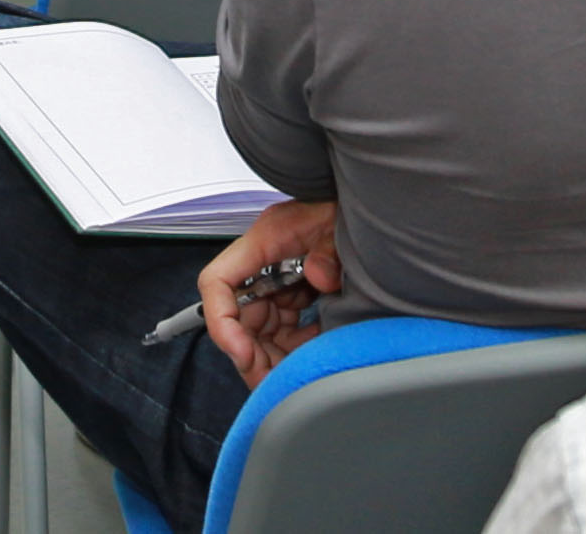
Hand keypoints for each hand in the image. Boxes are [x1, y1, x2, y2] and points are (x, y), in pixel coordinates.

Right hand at [200, 199, 344, 381]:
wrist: (366, 202)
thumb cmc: (341, 201)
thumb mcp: (337, 220)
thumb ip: (328, 248)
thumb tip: (320, 275)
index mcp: (264, 241)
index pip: (218, 283)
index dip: (221, 323)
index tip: (242, 353)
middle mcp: (263, 264)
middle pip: (239, 318)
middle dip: (251, 355)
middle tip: (271, 384)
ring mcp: (278, 280)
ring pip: (261, 330)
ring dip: (274, 356)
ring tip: (294, 378)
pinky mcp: (294, 293)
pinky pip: (285, 328)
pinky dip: (295, 346)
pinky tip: (314, 351)